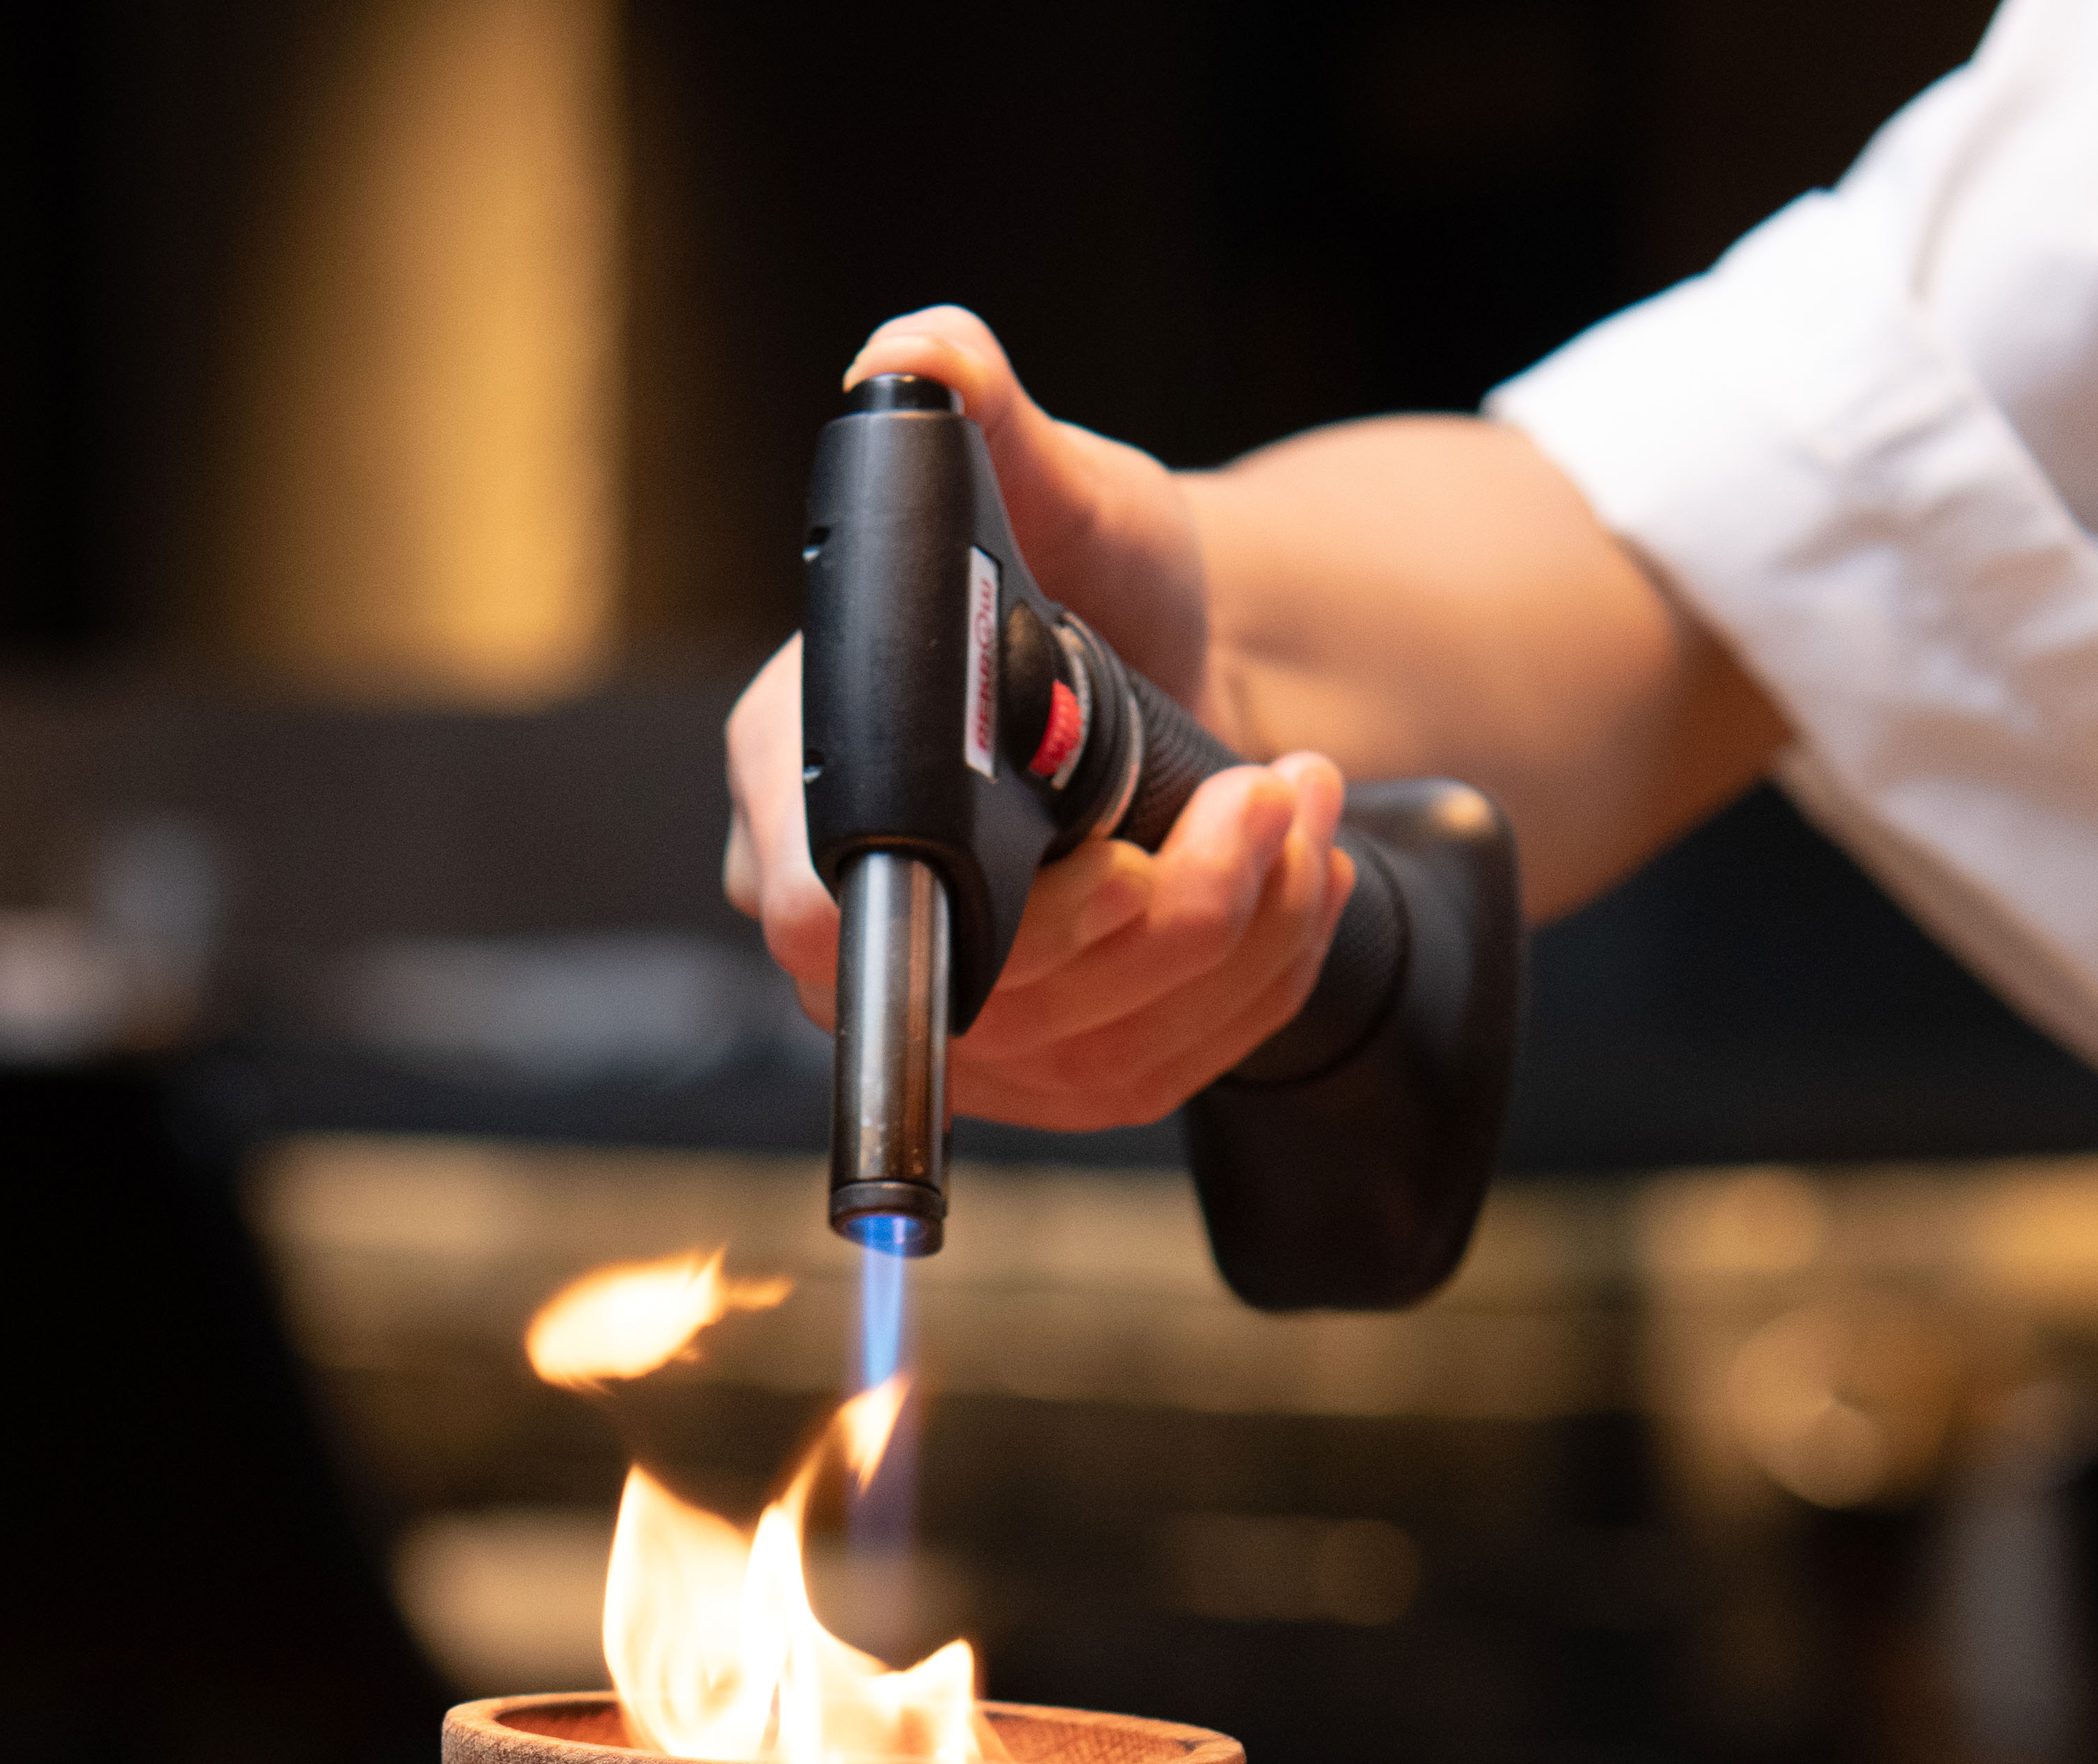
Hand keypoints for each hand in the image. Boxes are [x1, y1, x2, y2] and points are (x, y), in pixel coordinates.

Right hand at [718, 308, 1354, 1131]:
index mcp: (792, 775)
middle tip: (1270, 801)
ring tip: (1305, 815)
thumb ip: (984, 418)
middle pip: (990, 998)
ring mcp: (947, 1015)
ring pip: (1088, 1049)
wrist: (1185, 675)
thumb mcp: (1063, 486)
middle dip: (1162, 910)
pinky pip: (1150, 1075)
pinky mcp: (1044, 1072)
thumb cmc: (1102, 582)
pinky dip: (1255, 984)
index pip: (814, 909)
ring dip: (1236, 939)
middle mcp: (844, 914)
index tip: (1101, 861)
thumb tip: (915, 355)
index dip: (944, 912)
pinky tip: (1299, 886)